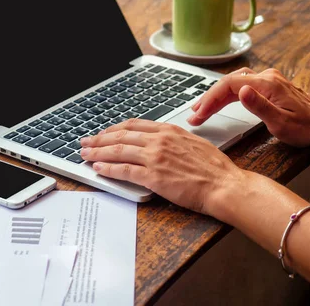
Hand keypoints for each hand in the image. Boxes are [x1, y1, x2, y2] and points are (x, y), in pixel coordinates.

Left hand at [80, 119, 244, 214]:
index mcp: (169, 130)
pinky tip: (98, 169)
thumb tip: (160, 142)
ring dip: (97, 153)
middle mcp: (159, 140)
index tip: (104, 132)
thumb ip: (174, 140)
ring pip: (118, 151)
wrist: (225, 185)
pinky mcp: (153, 176)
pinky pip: (124, 170)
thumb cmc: (214, 169)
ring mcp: (155, 157)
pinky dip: (108, 169)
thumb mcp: (193, 143)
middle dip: (99, 139)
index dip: (114, 129)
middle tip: (85, 142)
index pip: (133, 125)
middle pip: (121, 136)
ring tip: (84, 155)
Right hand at [187, 68, 309, 146]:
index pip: (229, 85)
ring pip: (234, 83)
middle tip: (194, 115)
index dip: (210, 99)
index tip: (199, 113)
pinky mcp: (268, 85)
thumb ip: (259, 106)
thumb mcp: (281, 122)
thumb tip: (241, 91)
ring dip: (216, 96)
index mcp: (267, 84)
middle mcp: (266, 77)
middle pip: (228, 83)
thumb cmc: (305, 128)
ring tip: (201, 109)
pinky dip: (227, 95)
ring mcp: (268, 79)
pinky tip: (220, 102)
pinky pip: (241, 85)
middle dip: (209, 99)